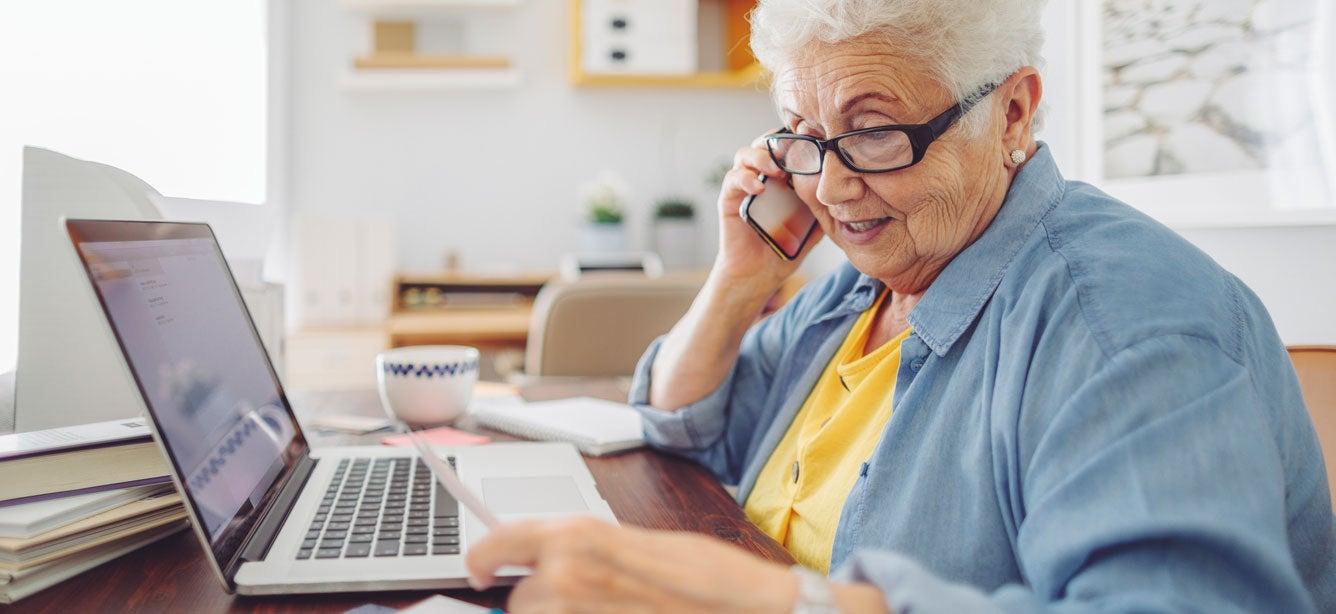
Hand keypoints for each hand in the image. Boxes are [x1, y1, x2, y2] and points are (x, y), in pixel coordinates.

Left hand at [465, 518, 797, 613]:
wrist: (743, 607)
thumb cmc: (704, 577)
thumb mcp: (634, 544)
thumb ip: (584, 551)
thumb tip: (548, 564)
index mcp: (577, 534)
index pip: (500, 542)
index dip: (481, 557)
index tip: (478, 569)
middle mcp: (567, 572)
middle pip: (519, 600)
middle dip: (541, 603)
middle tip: (585, 601)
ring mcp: (575, 612)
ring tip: (607, 610)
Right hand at [714, 133, 824, 291]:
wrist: (760, 275)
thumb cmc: (785, 248)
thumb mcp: (814, 225)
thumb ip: (826, 206)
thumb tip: (849, 192)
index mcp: (783, 178)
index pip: (787, 146)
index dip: (797, 139)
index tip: (812, 143)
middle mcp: (762, 176)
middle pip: (765, 143)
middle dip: (777, 142)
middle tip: (792, 153)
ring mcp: (744, 186)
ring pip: (745, 154)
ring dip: (760, 156)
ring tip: (775, 169)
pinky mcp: (730, 199)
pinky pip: (732, 179)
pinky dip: (744, 178)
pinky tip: (758, 187)